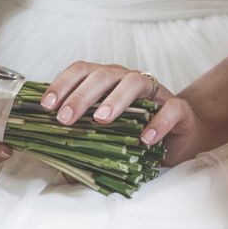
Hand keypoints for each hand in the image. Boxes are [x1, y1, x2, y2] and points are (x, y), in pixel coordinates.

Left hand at [40, 61, 207, 165]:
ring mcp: (154, 91)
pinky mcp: (179, 108)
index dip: (62, 84)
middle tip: (65, 118)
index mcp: (106, 80)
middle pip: (102, 75)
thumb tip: (53, 157)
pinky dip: (158, 122)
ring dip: (115, 100)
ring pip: (134, 82)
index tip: (47, 106)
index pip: (80, 71)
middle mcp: (127, 79)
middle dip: (81, 95)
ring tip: (101, 120)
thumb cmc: (136, 131)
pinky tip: (145, 139)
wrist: (180, 134)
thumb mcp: (105, 133)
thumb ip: (83, 137)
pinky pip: (170, 109)